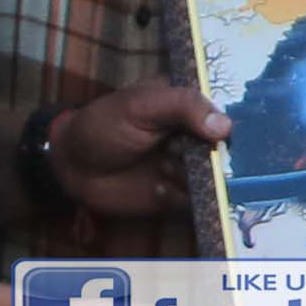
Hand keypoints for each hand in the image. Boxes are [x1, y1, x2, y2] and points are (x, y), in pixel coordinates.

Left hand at [43, 82, 227, 220]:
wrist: (72, 167)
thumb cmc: (103, 125)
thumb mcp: (141, 104)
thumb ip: (183, 106)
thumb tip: (225, 126)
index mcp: (189, 105)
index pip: (227, 112)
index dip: (233, 124)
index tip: (227, 134)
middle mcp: (195, 136)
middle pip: (229, 149)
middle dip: (211, 155)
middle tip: (181, 152)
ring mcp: (189, 167)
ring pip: (216, 178)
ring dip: (191, 176)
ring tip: (162, 168)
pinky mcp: (180, 195)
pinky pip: (198, 201)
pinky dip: (179, 196)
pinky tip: (155, 187)